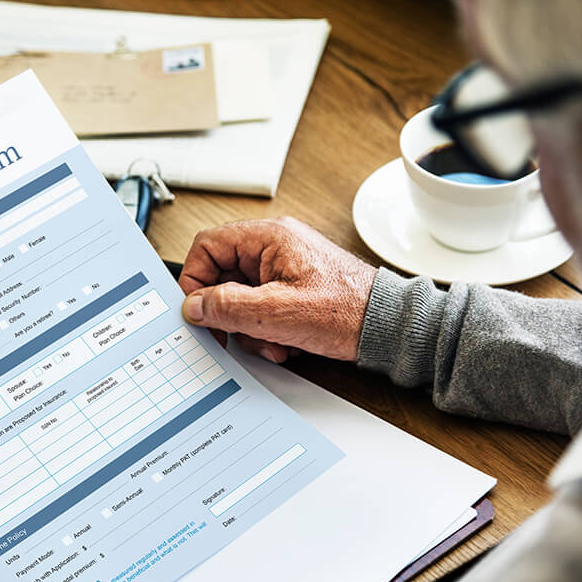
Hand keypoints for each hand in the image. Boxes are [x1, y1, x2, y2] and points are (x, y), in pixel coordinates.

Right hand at [179, 217, 376, 362]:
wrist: (387, 327)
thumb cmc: (348, 311)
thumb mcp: (277, 312)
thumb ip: (228, 306)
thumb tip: (194, 306)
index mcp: (269, 237)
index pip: (207, 246)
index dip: (195, 280)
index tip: (197, 311)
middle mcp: (275, 247)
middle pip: (223, 276)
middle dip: (229, 314)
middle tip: (235, 336)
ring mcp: (284, 268)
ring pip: (241, 297)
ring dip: (250, 328)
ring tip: (273, 343)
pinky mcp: (294, 288)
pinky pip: (262, 307)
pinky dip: (267, 330)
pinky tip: (285, 344)